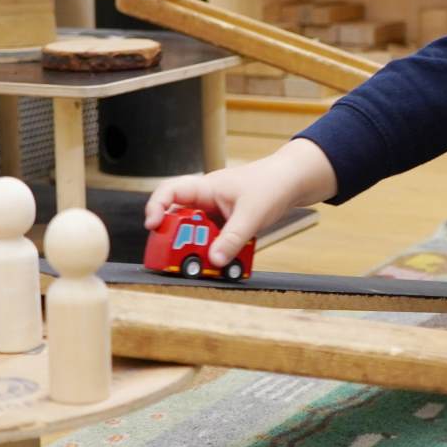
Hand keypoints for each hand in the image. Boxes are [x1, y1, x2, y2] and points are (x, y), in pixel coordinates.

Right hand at [144, 138, 337, 267]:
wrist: (294, 182)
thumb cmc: (272, 185)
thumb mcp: (252, 214)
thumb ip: (233, 238)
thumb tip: (214, 260)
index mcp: (206, 188)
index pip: (170, 192)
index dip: (155, 208)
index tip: (153, 226)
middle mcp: (206, 200)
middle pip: (179, 220)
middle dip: (176, 239)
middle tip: (177, 258)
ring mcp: (216, 214)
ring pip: (197, 234)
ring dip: (199, 250)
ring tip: (206, 265)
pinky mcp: (227, 225)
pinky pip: (214, 241)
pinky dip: (217, 252)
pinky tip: (225, 262)